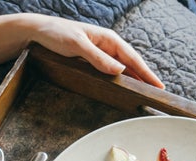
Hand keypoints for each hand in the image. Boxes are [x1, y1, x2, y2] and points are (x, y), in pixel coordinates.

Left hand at [0, 14, 163, 88]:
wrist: (37, 32)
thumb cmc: (55, 35)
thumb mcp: (76, 45)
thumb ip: (98, 58)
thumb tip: (120, 70)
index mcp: (108, 39)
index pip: (133, 58)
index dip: (146, 73)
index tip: (158, 86)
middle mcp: (107, 45)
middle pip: (131, 64)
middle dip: (145, 77)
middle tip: (157, 94)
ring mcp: (100, 53)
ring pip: (122, 68)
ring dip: (134, 79)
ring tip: (146, 93)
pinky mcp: (92, 60)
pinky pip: (111, 71)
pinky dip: (121, 79)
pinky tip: (125, 87)